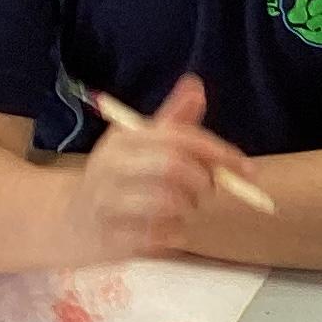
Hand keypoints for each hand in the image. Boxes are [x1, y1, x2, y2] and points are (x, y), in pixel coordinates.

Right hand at [67, 74, 253, 259]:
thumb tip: (196, 85)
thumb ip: (173, 120)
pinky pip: (158, 237)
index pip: (179, 138)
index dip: (219, 152)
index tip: (248, 169)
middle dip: (203, 181)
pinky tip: (168, 229)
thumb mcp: (142, 144)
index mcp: (123, 139)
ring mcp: (107, 203)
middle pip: (174, 168)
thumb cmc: (120, 178)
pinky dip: (174, 234)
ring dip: (188, 209)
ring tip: (184, 208)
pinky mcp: (109, 237)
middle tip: (207, 190)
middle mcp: (110, 166)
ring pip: (167, 203)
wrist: (73, 222)